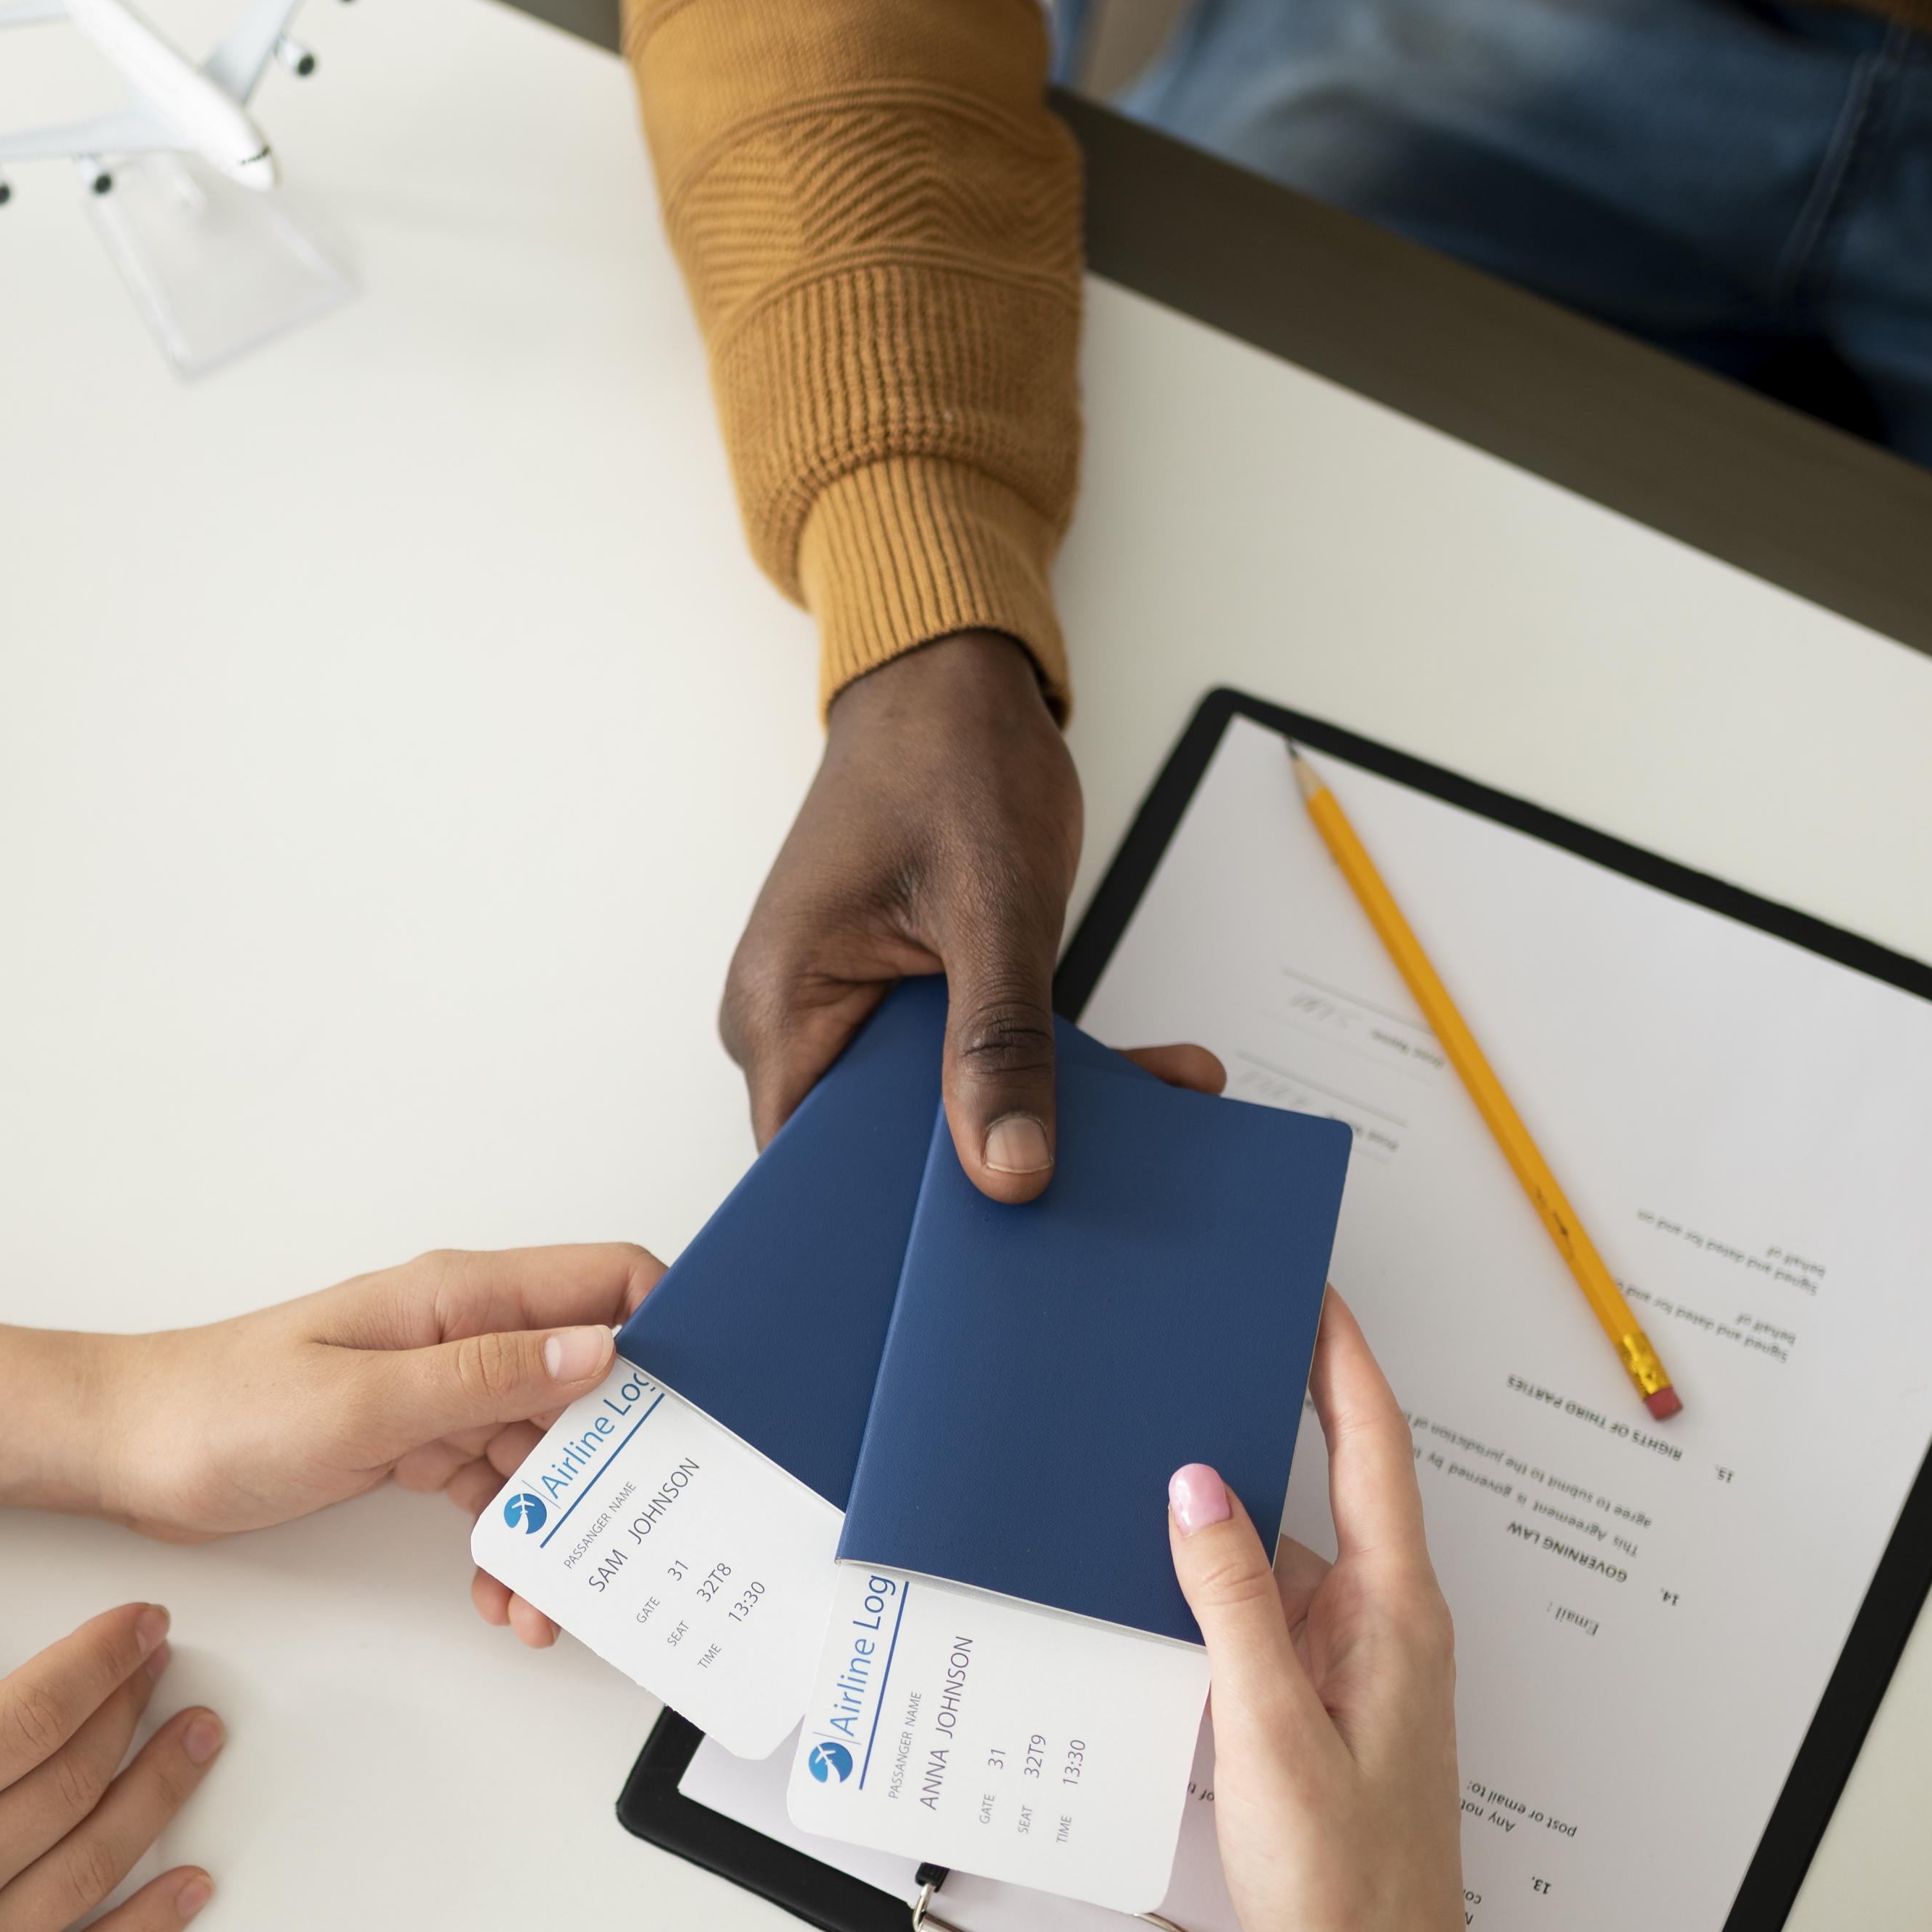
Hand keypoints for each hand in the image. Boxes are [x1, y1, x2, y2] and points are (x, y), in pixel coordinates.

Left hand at [92, 1245, 663, 1543]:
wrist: (129, 1451)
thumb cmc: (220, 1408)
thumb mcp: (361, 1400)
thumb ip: (484, 1378)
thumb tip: (600, 1352)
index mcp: (459, 1297)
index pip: (606, 1283)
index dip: (671, 1331)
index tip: (705, 1411)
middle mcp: (462, 1337)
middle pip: (590, 1384)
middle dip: (621, 1465)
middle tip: (632, 1541)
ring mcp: (439, 1393)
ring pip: (545, 1453)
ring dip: (561, 1526)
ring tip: (550, 1603)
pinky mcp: (414, 1445)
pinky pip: (493, 1492)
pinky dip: (509, 1544)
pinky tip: (505, 1596)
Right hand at [725, 631, 1086, 1201]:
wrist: (950, 679)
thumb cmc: (945, 757)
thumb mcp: (992, 906)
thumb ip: (1001, 1044)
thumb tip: (1012, 1171)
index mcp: (780, 1008)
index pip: (813, 1172)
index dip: (892, 1223)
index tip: (991, 1253)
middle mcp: (800, 1024)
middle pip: (881, 1155)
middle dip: (992, 1170)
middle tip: (1101, 1189)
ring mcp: (853, 1016)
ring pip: (940, 1115)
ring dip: (1041, 1115)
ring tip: (1150, 1116)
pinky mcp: (908, 1004)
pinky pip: (970, 1070)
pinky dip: (1047, 1074)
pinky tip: (1140, 1079)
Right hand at [1160, 1292, 1470, 1931]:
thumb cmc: (1345, 1887)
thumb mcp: (1273, 1730)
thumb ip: (1235, 1601)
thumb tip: (1197, 1484)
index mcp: (1394, 1614)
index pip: (1373, 1448)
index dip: (1341, 1358)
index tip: (1307, 1285)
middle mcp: (1380, 1629)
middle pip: (1324, 1488)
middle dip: (1265, 1413)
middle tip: (1195, 1343)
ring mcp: (1347, 1674)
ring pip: (1275, 1563)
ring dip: (1215, 1520)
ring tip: (1133, 1463)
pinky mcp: (1311, 1717)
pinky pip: (1254, 1627)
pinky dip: (1202, 1600)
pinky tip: (1139, 1597)